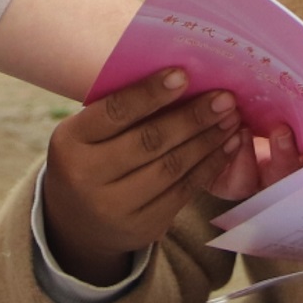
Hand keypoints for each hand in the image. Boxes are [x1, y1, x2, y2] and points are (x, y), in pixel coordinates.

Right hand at [42, 69, 253, 284]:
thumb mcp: (88, 132)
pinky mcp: (143, 228)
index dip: (150, 93)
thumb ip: (122, 110)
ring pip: (172, 168)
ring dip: (208, 140)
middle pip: (150, 142)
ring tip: (232, 119)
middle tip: (224, 98)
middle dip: (193, 118)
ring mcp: (115, 208)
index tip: (183, 74)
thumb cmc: (90, 158)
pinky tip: (227, 146)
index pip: (115, 112)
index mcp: (70, 142)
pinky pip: (184, 192)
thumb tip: (181, 77)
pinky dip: (209, 166)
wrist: (79, 223)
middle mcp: (87, 178)